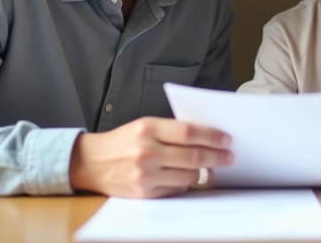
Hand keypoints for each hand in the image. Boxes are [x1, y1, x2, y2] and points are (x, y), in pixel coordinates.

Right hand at [69, 117, 232, 197]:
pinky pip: (176, 189)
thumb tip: (206, 136)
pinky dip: (186, 184)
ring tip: (210, 166)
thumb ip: (171, 130)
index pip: (188, 132)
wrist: (91, 163)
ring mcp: (145, 175)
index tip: (226, 139)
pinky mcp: (144, 193)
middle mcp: (146, 152)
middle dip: (216, 156)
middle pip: (192, 156)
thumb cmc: (123, 141)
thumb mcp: (144, 126)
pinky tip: (188, 176)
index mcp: (148, 129)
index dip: (211, 136)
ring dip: (203, 172)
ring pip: (188, 175)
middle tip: (229, 156)